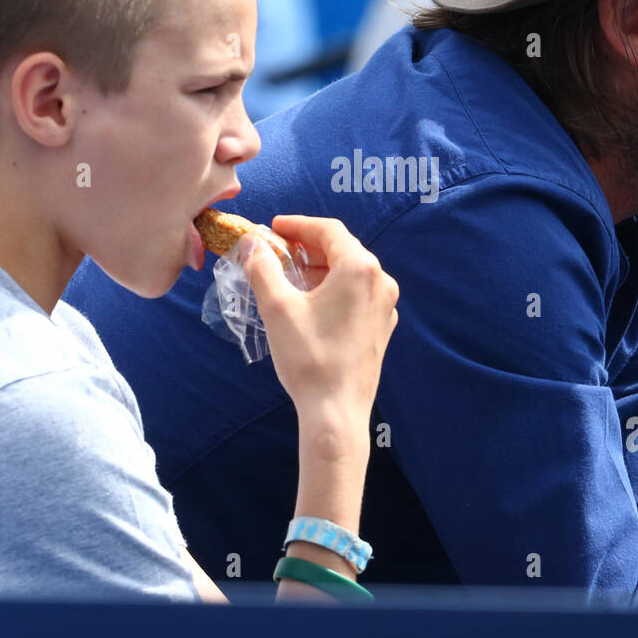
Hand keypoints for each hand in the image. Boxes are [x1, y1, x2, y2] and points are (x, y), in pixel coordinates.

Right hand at [239, 215, 398, 441]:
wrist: (336, 412)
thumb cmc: (308, 357)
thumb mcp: (277, 307)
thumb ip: (262, 267)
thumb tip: (251, 242)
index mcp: (360, 268)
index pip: (328, 230)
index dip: (298, 224)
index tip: (273, 227)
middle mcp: (381, 281)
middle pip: (342, 249)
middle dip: (308, 246)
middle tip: (278, 250)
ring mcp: (386, 306)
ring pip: (351, 273)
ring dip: (321, 268)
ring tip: (290, 275)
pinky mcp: (382, 328)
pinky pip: (357, 295)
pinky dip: (334, 289)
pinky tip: (311, 303)